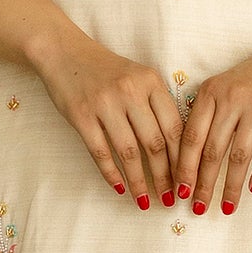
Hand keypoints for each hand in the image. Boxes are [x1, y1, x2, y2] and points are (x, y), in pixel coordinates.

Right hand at [34, 33, 187, 205]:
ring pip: (129, 152)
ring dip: (139, 181)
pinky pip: (100, 152)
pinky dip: (111, 173)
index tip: (187, 179)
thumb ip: (157, 104)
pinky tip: (119, 188)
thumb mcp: (139, 77)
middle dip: (165, 176)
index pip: (175, 126)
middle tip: (170, 198)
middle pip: (155, 143)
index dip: (183, 158)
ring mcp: (105, 103)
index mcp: (151, 82)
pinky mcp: (81, 115)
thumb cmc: (106, 70)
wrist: (64, 51)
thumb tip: (177, 150)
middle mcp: (131, 91)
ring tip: (145, 201)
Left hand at [176, 40, 251, 214]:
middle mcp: (232, 97)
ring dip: (231, 185)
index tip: (179, 191)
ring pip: (239, 154)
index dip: (183, 167)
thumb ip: (208, 113)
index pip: (191, 136)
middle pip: (211, 149)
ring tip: (227, 206)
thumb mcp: (226, 87)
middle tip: (198, 207)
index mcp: (211, 92)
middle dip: (203, 183)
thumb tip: (189, 157)